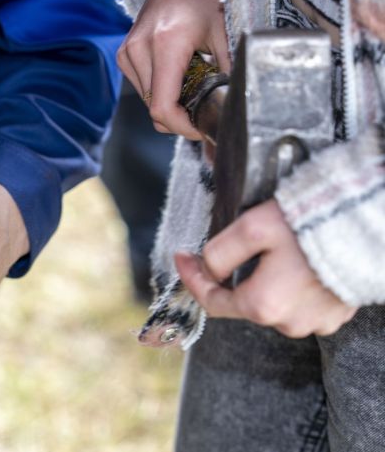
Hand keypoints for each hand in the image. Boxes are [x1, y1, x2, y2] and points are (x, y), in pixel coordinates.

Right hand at [116, 0, 229, 139]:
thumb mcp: (222, 36)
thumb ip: (225, 75)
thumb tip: (229, 109)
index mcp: (165, 45)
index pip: (163, 107)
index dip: (182, 128)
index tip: (200, 130)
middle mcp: (140, 51)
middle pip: (155, 109)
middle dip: (179, 119)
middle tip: (203, 114)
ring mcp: (128, 53)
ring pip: (148, 101)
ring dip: (170, 104)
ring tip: (191, 88)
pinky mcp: (124, 55)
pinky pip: (142, 88)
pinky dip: (160, 92)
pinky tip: (176, 78)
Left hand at [176, 200, 357, 337]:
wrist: (370, 225)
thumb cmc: (311, 225)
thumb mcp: (252, 228)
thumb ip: (221, 252)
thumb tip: (207, 267)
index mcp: (263, 306)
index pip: (212, 301)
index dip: (192, 278)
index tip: (182, 256)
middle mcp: (289, 323)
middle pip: (245, 301)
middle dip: (234, 275)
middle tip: (232, 243)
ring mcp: (317, 322)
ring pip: (274, 301)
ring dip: (266, 278)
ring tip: (275, 248)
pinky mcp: (337, 313)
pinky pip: (302, 301)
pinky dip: (293, 283)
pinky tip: (299, 259)